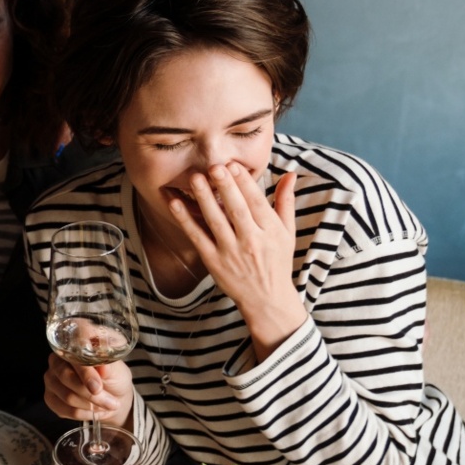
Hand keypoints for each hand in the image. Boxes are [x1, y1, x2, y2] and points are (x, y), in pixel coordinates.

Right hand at [43, 354, 133, 428]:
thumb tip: (103, 366)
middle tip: (111, 402)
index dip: (85, 372)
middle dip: (91, 394)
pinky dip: (84, 414)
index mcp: (71, 346)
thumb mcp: (117, 369)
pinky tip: (94, 410)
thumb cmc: (113, 378)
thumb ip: (109, 365)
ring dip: (91, 405)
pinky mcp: (50, 398)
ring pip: (67, 396)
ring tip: (106, 405)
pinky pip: (65, 410)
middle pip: (66, 377)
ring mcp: (51, 379)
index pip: (72, 356)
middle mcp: (56, 361)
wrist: (113, 397)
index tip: (98, 387)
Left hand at [172, 165, 306, 361]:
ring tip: (196, 178)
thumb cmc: (276, 261)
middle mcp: (251, 241)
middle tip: (214, 166)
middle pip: (236, 210)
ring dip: (204, 199)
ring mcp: (230, 252)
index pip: (257, 203)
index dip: (245, 184)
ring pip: (216, 221)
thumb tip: (290, 174)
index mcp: (270, 231)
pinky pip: (197, 236)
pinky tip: (174, 203)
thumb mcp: (287, 232)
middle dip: (225, 188)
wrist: (266, 298)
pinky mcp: (213, 261)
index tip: (233, 165)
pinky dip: (185, 219)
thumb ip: (285, 202)